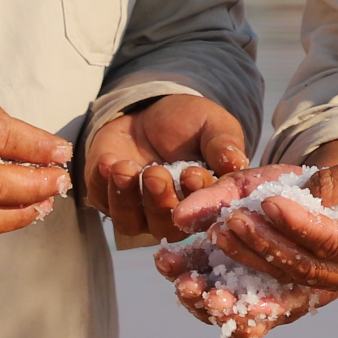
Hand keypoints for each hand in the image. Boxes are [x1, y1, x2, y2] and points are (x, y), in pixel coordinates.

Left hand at [82, 93, 252, 241]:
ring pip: (130, 221)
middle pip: (164, 226)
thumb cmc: (189, 122)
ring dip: (126, 198)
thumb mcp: (212, 125)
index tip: (192, 173)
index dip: (196, 199)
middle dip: (159, 201)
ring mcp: (137, 210)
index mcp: (203, 203)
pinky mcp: (107, 197)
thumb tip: (236, 162)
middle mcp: (170, 215)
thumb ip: (223, 144)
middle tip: (156, 173)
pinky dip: (102, 184)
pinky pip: (102, 201)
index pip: (202, 213)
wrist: (150, 111)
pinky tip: (107, 161)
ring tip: (126, 167)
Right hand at [151, 163, 327, 337]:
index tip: (165, 258)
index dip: (175, 268)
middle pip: (206, 302)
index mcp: (216, 256)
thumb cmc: (279, 188)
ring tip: (217, 298)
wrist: (329, 192)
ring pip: (236, 319)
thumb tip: (179, 218)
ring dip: (223, 312)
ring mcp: (264, 296)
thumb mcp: (240, 188)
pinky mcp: (296, 303)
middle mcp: (236, 282)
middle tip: (189, 286)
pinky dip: (261, 315)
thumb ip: (210, 201)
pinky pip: (274, 318)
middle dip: (194, 296)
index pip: (187, 268)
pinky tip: (256, 306)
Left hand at [209, 143, 337, 301]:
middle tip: (226, 222)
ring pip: (293, 278)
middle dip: (262, 243)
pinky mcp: (337, 280)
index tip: (265, 203)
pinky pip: (295, 281)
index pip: (331, 240)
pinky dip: (263, 270)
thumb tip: (299, 192)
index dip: (297, 223)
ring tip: (219, 235)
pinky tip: (232, 258)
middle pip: (304, 266)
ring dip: (253, 258)